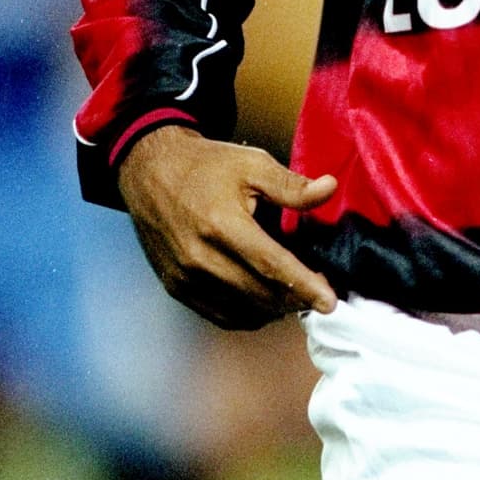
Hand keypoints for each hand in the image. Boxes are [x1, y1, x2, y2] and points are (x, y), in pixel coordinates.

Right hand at [116, 124, 338, 329]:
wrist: (150, 171)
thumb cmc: (203, 166)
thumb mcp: (252, 164)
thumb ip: (291, 185)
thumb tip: (329, 189)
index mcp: (222, 224)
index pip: (271, 265)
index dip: (304, 286)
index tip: (329, 303)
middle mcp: (200, 256)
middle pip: (259, 294)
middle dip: (295, 299)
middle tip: (319, 291)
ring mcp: (185, 276)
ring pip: (241, 310)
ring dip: (274, 309)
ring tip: (295, 295)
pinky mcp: (175, 286)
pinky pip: (219, 315)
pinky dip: (247, 315)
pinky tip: (265, 302)